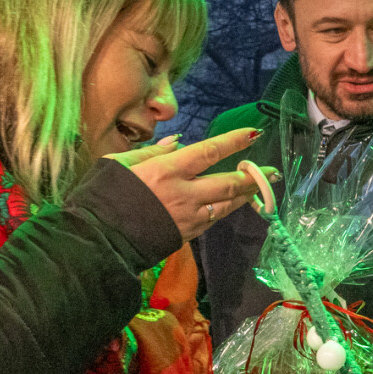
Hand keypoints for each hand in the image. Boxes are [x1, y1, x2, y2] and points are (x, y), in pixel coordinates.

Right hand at [107, 127, 269, 242]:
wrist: (99, 240)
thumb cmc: (104, 196)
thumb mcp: (120, 163)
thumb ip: (151, 152)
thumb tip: (176, 143)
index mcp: (167, 170)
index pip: (209, 152)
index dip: (234, 142)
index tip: (253, 134)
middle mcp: (184, 193)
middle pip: (228, 184)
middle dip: (254, 177)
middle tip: (273, 172)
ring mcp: (188, 216)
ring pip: (226, 205)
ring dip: (246, 196)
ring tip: (262, 188)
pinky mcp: (187, 234)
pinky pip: (213, 219)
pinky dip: (225, 210)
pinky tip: (233, 205)